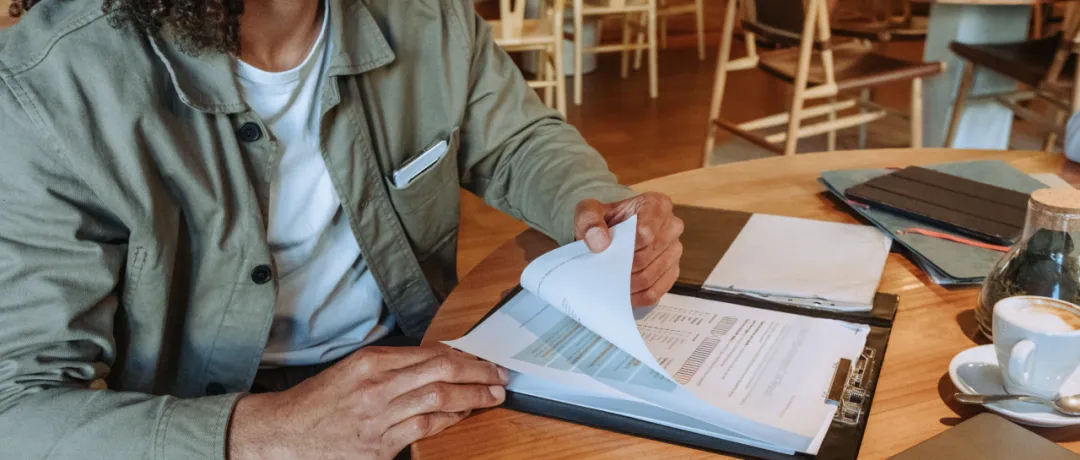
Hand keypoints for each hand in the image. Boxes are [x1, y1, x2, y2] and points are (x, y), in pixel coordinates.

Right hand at [227, 346, 507, 459]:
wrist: (283, 434)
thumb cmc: (318, 402)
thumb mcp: (353, 370)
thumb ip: (393, 366)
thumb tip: (437, 362)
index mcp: (371, 362)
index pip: (431, 353)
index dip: (465, 356)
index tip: (483, 359)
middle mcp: (377, 386)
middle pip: (442, 372)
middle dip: (478, 373)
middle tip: (500, 375)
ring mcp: (379, 417)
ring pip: (439, 400)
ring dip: (473, 397)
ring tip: (493, 395)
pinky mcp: (379, 446)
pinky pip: (424, 429)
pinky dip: (449, 421)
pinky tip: (463, 415)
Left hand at [574, 192, 683, 306]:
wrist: (610, 233)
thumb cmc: (603, 221)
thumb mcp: (588, 212)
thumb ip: (589, 220)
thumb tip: (600, 242)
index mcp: (657, 205)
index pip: (646, 232)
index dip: (625, 247)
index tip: (607, 251)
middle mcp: (672, 226)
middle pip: (648, 256)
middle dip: (623, 267)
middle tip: (604, 273)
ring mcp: (674, 251)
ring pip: (651, 276)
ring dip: (627, 284)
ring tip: (609, 284)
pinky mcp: (672, 272)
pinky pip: (656, 291)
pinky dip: (636, 297)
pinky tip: (621, 295)